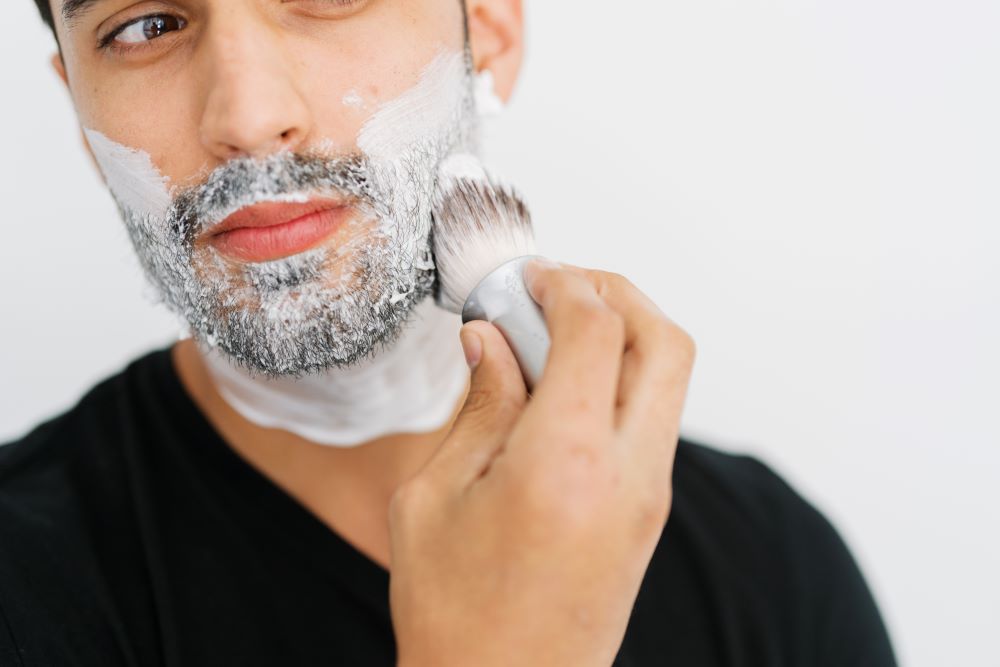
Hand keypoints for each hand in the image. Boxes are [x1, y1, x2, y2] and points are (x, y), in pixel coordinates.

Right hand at [388, 260, 695, 666]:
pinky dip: (620, 380)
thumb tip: (490, 338)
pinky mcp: (649, 514)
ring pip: (668, 378)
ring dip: (623, 336)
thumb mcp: (434, 497)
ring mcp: (649, 497)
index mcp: (565, 462)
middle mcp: (627, 474)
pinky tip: (562, 389)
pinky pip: (652, 418)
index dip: (562, 284)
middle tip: (557, 290)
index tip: (526, 278)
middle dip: (615, 293)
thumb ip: (477, 405)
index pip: (597, 328)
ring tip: (553, 337)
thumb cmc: (454, 613)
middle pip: (664, 340)